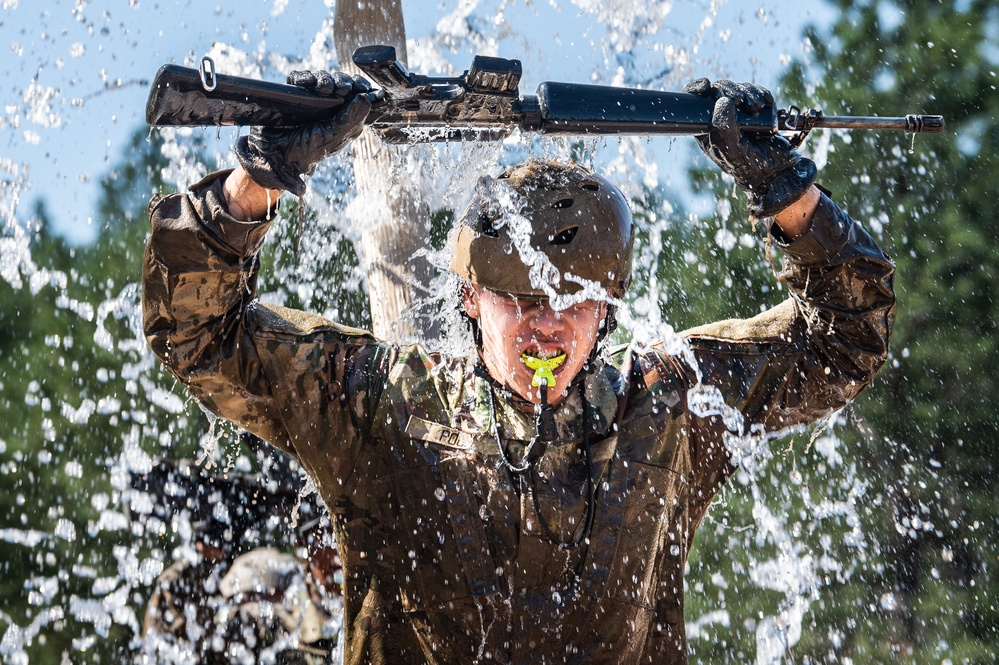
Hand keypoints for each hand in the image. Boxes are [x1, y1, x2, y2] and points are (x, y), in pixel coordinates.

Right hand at [235, 71, 371, 195]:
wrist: (275, 155)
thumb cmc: (306, 151)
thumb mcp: (333, 138)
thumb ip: (350, 120)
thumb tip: (366, 98)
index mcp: (344, 120)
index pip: (357, 97)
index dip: (360, 87)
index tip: (360, 86)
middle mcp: (330, 109)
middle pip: (341, 83)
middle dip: (342, 82)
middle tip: (341, 88)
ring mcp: (311, 100)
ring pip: (322, 78)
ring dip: (325, 79)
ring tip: (323, 88)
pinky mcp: (294, 94)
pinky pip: (300, 78)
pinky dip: (304, 77)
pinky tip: (306, 83)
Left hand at [683, 78, 816, 217]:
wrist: (777, 171)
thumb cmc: (751, 166)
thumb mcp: (733, 152)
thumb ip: (724, 129)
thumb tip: (723, 100)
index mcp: (707, 128)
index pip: (694, 102)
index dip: (696, 88)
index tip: (706, 85)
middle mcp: (721, 119)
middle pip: (719, 89)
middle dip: (731, 90)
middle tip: (744, 103)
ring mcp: (739, 113)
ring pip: (738, 89)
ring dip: (749, 92)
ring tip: (758, 108)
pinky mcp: (757, 110)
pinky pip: (756, 92)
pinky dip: (761, 93)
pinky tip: (766, 103)